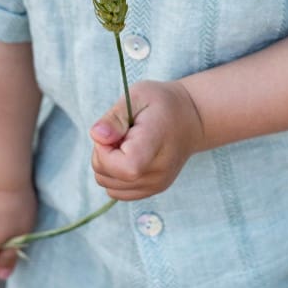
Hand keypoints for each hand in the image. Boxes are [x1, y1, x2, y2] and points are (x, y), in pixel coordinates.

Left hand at [89, 79, 205, 200]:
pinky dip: (114, 175)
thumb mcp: (138, 96)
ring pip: (107, 184)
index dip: (105, 151)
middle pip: (107, 175)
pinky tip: (128, 156)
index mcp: (155, 145)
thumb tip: (96, 136)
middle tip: (121, 133)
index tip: (113, 132)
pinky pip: (116, 191)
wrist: (191, 119)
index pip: (124, 168)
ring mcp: (155, 185)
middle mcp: (157, 173)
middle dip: (103, 152)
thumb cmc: (162, 103)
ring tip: (126, 144)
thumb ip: (115, 117)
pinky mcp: (151, 191)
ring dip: (107, 164)